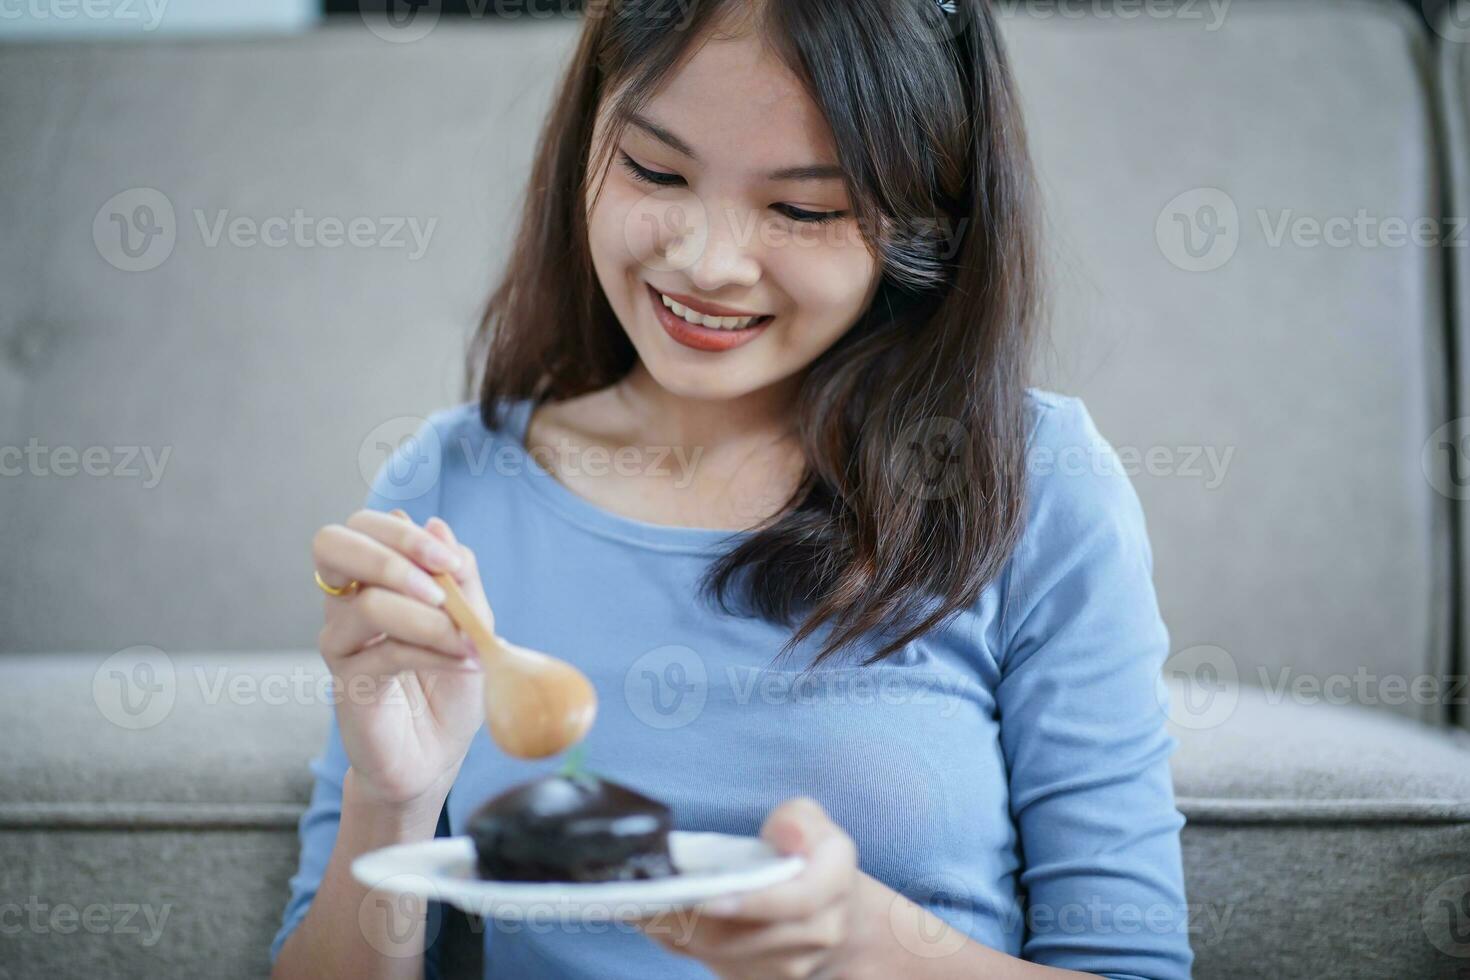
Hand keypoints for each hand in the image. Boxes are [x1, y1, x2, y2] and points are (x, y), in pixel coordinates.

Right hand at [312, 509, 489, 812]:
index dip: (402, 533)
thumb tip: (437, 523)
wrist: (436, 754)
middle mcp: (346, 602)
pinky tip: (466, 664)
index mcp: (372, 579)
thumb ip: (459, 576)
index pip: (361, 526)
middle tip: (443, 586)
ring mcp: (341, 641)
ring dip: (430, 620)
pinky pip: (386, 652)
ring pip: (368, 604)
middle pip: (331, 544)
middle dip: (393, 555)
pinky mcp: (346, 681)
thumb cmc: (449, 686)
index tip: (450, 560)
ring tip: (468, 642)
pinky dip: (435, 654)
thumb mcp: (472, 622)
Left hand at [635, 797, 868, 979]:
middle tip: (643, 893)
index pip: (795, 902)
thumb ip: (798, 821)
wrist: (841, 923)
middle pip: (743, 937)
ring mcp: (784, 968)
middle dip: (689, 918)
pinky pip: (707, 962)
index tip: (708, 897)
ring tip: (632, 900)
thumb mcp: (813, 822)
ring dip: (672, 929)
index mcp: (832, 887)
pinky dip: (673, 938)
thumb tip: (783, 836)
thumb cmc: (814, 859)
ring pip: (719, 955)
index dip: (752, 902)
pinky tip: (643, 914)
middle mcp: (814, 936)